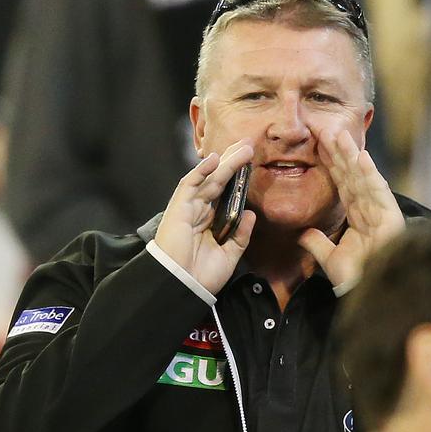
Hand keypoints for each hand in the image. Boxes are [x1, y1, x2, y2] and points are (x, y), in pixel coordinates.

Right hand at [153, 141, 256, 293]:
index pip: (225, 193)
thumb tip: (251, 214)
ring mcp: (188, 208)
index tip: (251, 164)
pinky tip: (215, 159)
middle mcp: (199, 212)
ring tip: (242, 148)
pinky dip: (200, 171)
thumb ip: (240, 235)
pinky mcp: (179, 207)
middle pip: (218, 181)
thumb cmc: (203, 275)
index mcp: (209, 222)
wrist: (184, 286)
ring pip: (208, 179)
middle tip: (248, 145)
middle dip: (233, 162)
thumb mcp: (230, 255)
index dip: (237, 178)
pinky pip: (190, 184)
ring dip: (224, 162)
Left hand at [298, 126, 403, 288]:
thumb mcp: (330, 259)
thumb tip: (304, 234)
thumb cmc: (356, 279)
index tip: (320, 144)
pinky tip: (361, 157)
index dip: (332, 165)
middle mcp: (371, 211)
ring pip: (363, 179)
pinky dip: (370, 174)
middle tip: (327, 129)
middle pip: (353, 176)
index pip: (343, 184)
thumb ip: (318, 245)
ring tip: (341, 135)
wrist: (368, 294)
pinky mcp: (391, 218)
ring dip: (352, 157)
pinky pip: (378, 192)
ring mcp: (381, 213)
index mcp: (359, 218)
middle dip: (341, 154)